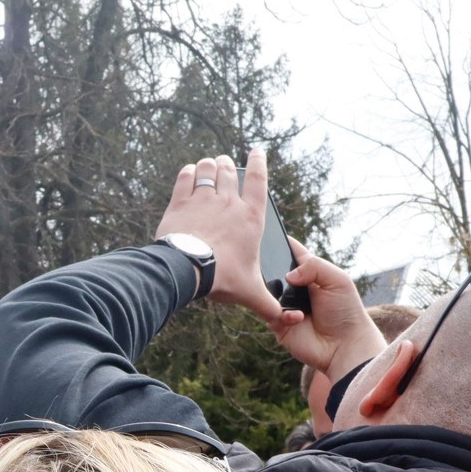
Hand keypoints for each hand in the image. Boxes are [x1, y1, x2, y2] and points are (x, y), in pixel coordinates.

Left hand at [153, 149, 279, 319]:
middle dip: (228, 165)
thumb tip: (289, 321)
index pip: (259, 181)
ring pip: (208, 170)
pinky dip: (188, 172)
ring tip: (208, 165)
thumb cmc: (222, 278)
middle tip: (225, 163)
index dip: (259, 162)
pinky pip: (185, 178)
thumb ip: (270, 305)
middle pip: (230, 172)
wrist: (187, 269)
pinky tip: (189, 172)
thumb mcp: (251, 293)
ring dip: (209, 165)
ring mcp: (204, 199)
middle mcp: (229, 202)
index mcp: (251, 218)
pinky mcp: (181, 202)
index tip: (257, 150)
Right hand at [265, 240, 387, 381]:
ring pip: (265, 292)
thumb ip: (314, 266)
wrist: (346, 345)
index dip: (280, 243)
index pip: (291, 253)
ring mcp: (284, 306)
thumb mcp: (337, 280)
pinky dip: (282, 314)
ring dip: (275, 293)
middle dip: (268, 268)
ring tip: (288, 298)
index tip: (267, 235)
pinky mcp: (278, 324)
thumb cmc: (346, 311)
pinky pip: (269, 313)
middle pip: (271, 271)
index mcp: (309, 273)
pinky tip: (299, 318)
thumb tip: (287, 274)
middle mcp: (293, 288)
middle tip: (266, 267)